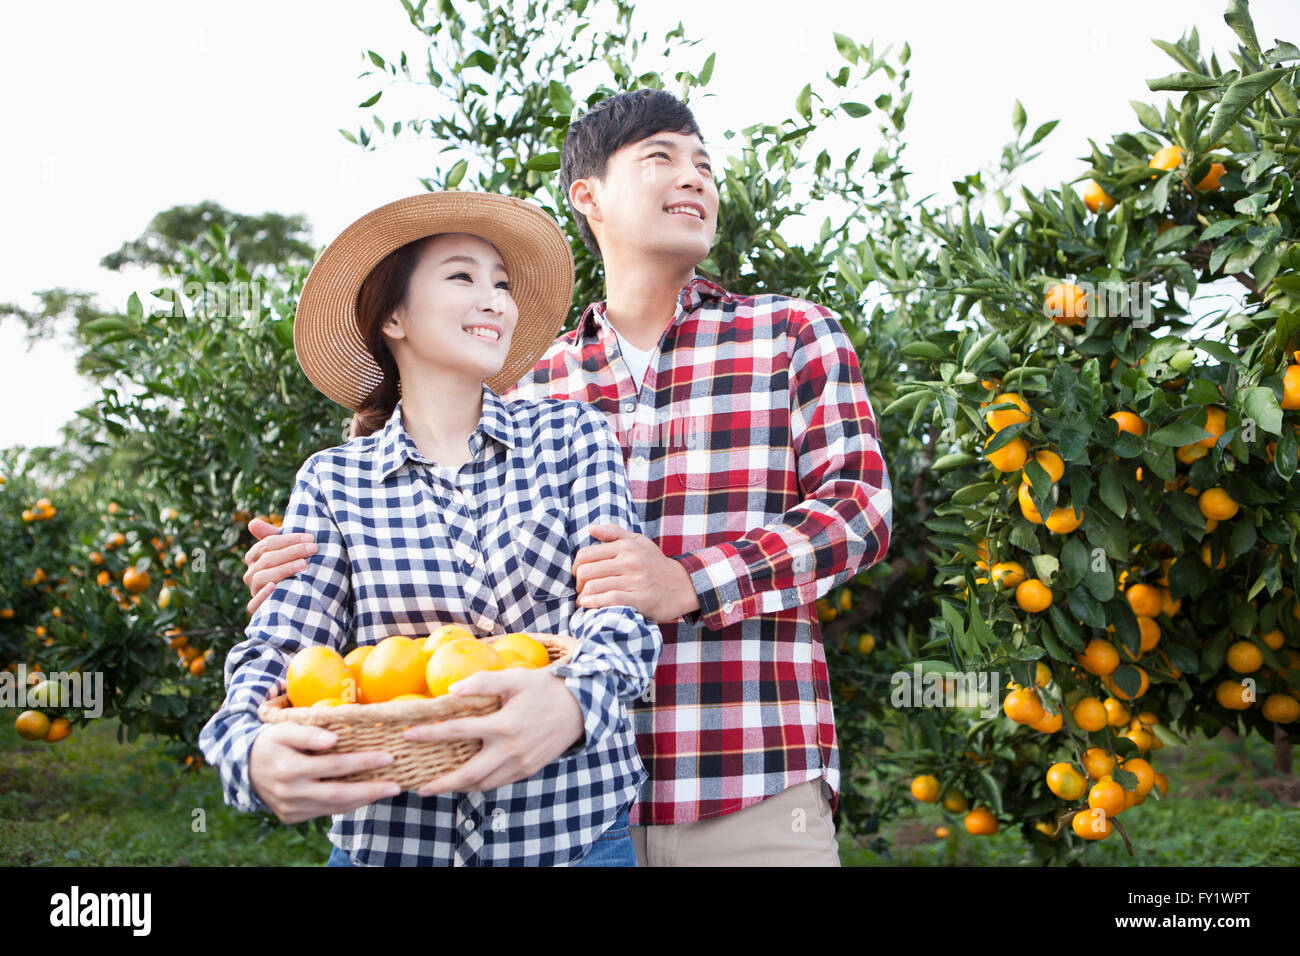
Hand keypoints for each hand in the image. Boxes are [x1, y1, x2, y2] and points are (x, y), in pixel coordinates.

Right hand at [242, 517, 316, 615]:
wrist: (300, 600)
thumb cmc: (294, 568)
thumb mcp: (288, 551)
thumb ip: (275, 536)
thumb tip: (252, 522)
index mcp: (255, 557)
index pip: (267, 544)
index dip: (288, 539)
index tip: (310, 538)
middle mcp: (251, 574)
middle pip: (267, 559)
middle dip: (291, 552)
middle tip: (313, 548)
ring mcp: (254, 590)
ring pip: (263, 577)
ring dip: (283, 569)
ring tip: (304, 565)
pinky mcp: (258, 609)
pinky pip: (254, 604)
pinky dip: (263, 595)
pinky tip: (274, 587)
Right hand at [248, 722, 398, 823]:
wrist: (245, 766)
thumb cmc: (272, 741)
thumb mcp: (284, 729)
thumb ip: (308, 733)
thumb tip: (333, 739)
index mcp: (288, 768)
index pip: (333, 765)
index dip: (361, 762)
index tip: (388, 756)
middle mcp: (290, 792)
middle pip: (336, 792)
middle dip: (369, 789)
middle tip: (396, 785)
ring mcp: (291, 808)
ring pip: (333, 807)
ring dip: (362, 800)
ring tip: (388, 791)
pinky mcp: (292, 816)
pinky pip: (325, 812)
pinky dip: (347, 805)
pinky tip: (365, 796)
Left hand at [403, 669, 583, 795]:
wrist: (581, 709)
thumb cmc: (545, 689)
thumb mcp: (515, 678)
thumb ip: (482, 682)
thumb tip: (451, 691)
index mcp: (503, 725)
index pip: (458, 731)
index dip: (430, 734)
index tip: (409, 736)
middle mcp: (510, 750)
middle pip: (468, 774)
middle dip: (442, 783)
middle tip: (420, 788)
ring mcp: (520, 764)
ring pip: (484, 784)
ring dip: (459, 788)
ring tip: (440, 787)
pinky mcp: (528, 770)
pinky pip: (499, 783)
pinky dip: (480, 785)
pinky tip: (469, 781)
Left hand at [572, 524, 699, 621]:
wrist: (683, 585)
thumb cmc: (655, 563)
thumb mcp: (638, 541)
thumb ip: (614, 533)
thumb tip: (591, 529)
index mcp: (626, 546)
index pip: (586, 554)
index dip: (576, 567)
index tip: (579, 575)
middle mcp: (630, 561)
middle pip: (586, 571)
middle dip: (578, 583)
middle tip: (581, 589)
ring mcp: (636, 581)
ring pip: (595, 587)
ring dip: (583, 596)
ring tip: (584, 600)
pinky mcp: (641, 599)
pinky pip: (610, 600)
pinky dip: (594, 603)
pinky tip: (588, 605)